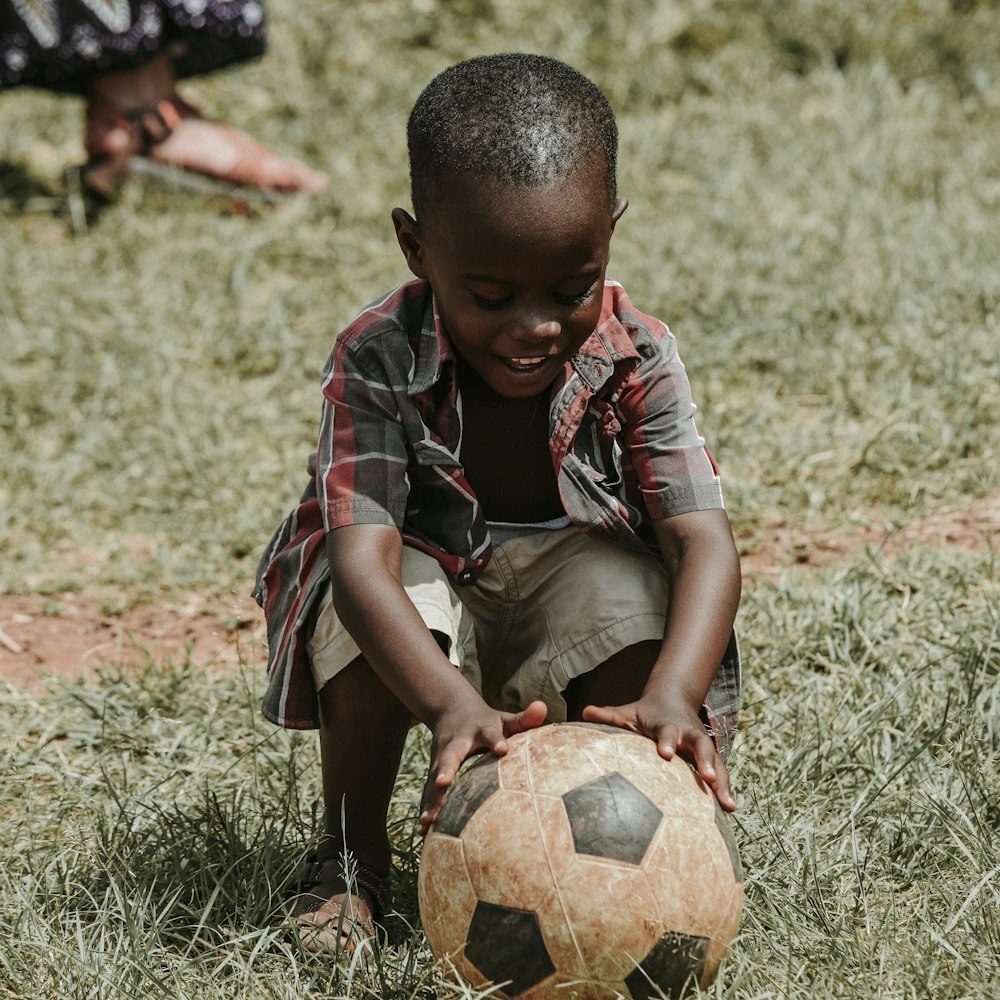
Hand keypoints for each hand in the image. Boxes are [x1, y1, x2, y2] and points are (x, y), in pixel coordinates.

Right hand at [419, 699, 546, 834]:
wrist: (450, 710)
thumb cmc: (487, 722)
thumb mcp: (505, 719)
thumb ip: (525, 718)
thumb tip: (543, 706)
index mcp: (479, 730)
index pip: (490, 734)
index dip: (496, 741)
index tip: (504, 750)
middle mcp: (456, 744)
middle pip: (450, 756)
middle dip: (446, 769)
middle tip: (443, 783)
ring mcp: (441, 758)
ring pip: (433, 779)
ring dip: (431, 799)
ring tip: (427, 822)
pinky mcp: (433, 772)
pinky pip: (429, 792)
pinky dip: (426, 809)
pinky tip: (423, 832)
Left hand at [582, 698, 734, 811]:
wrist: (673, 701)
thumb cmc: (643, 714)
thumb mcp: (626, 712)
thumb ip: (607, 716)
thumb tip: (584, 712)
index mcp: (667, 724)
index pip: (667, 731)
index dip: (666, 741)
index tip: (664, 754)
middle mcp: (688, 734)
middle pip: (701, 744)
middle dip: (705, 760)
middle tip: (707, 778)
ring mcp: (701, 746)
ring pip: (716, 761)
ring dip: (722, 782)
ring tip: (728, 806)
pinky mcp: (709, 758)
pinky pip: (720, 774)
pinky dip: (725, 791)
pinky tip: (728, 813)